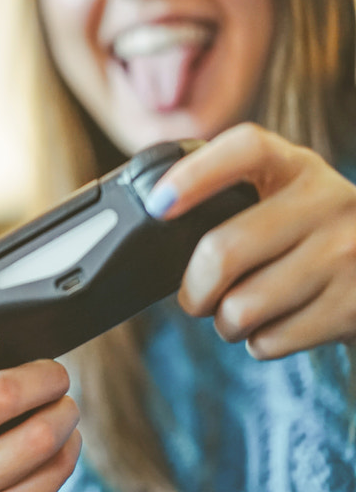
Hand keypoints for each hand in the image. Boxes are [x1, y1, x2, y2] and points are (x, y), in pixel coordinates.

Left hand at [147, 123, 355, 357]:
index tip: (158, 206)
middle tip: (194, 297)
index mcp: (297, 166)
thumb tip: (155, 215)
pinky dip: (259, 342)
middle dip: (193, 290)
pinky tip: (275, 325)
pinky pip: (272, 339)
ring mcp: (348, 253)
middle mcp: (328, 201)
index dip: (195, 174)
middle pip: (224, 251)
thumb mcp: (286, 196)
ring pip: (242, 307)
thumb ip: (233, 197)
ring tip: (238, 313)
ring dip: (225, 322)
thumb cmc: (312, 236)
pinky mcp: (355, 306)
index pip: (246, 149)